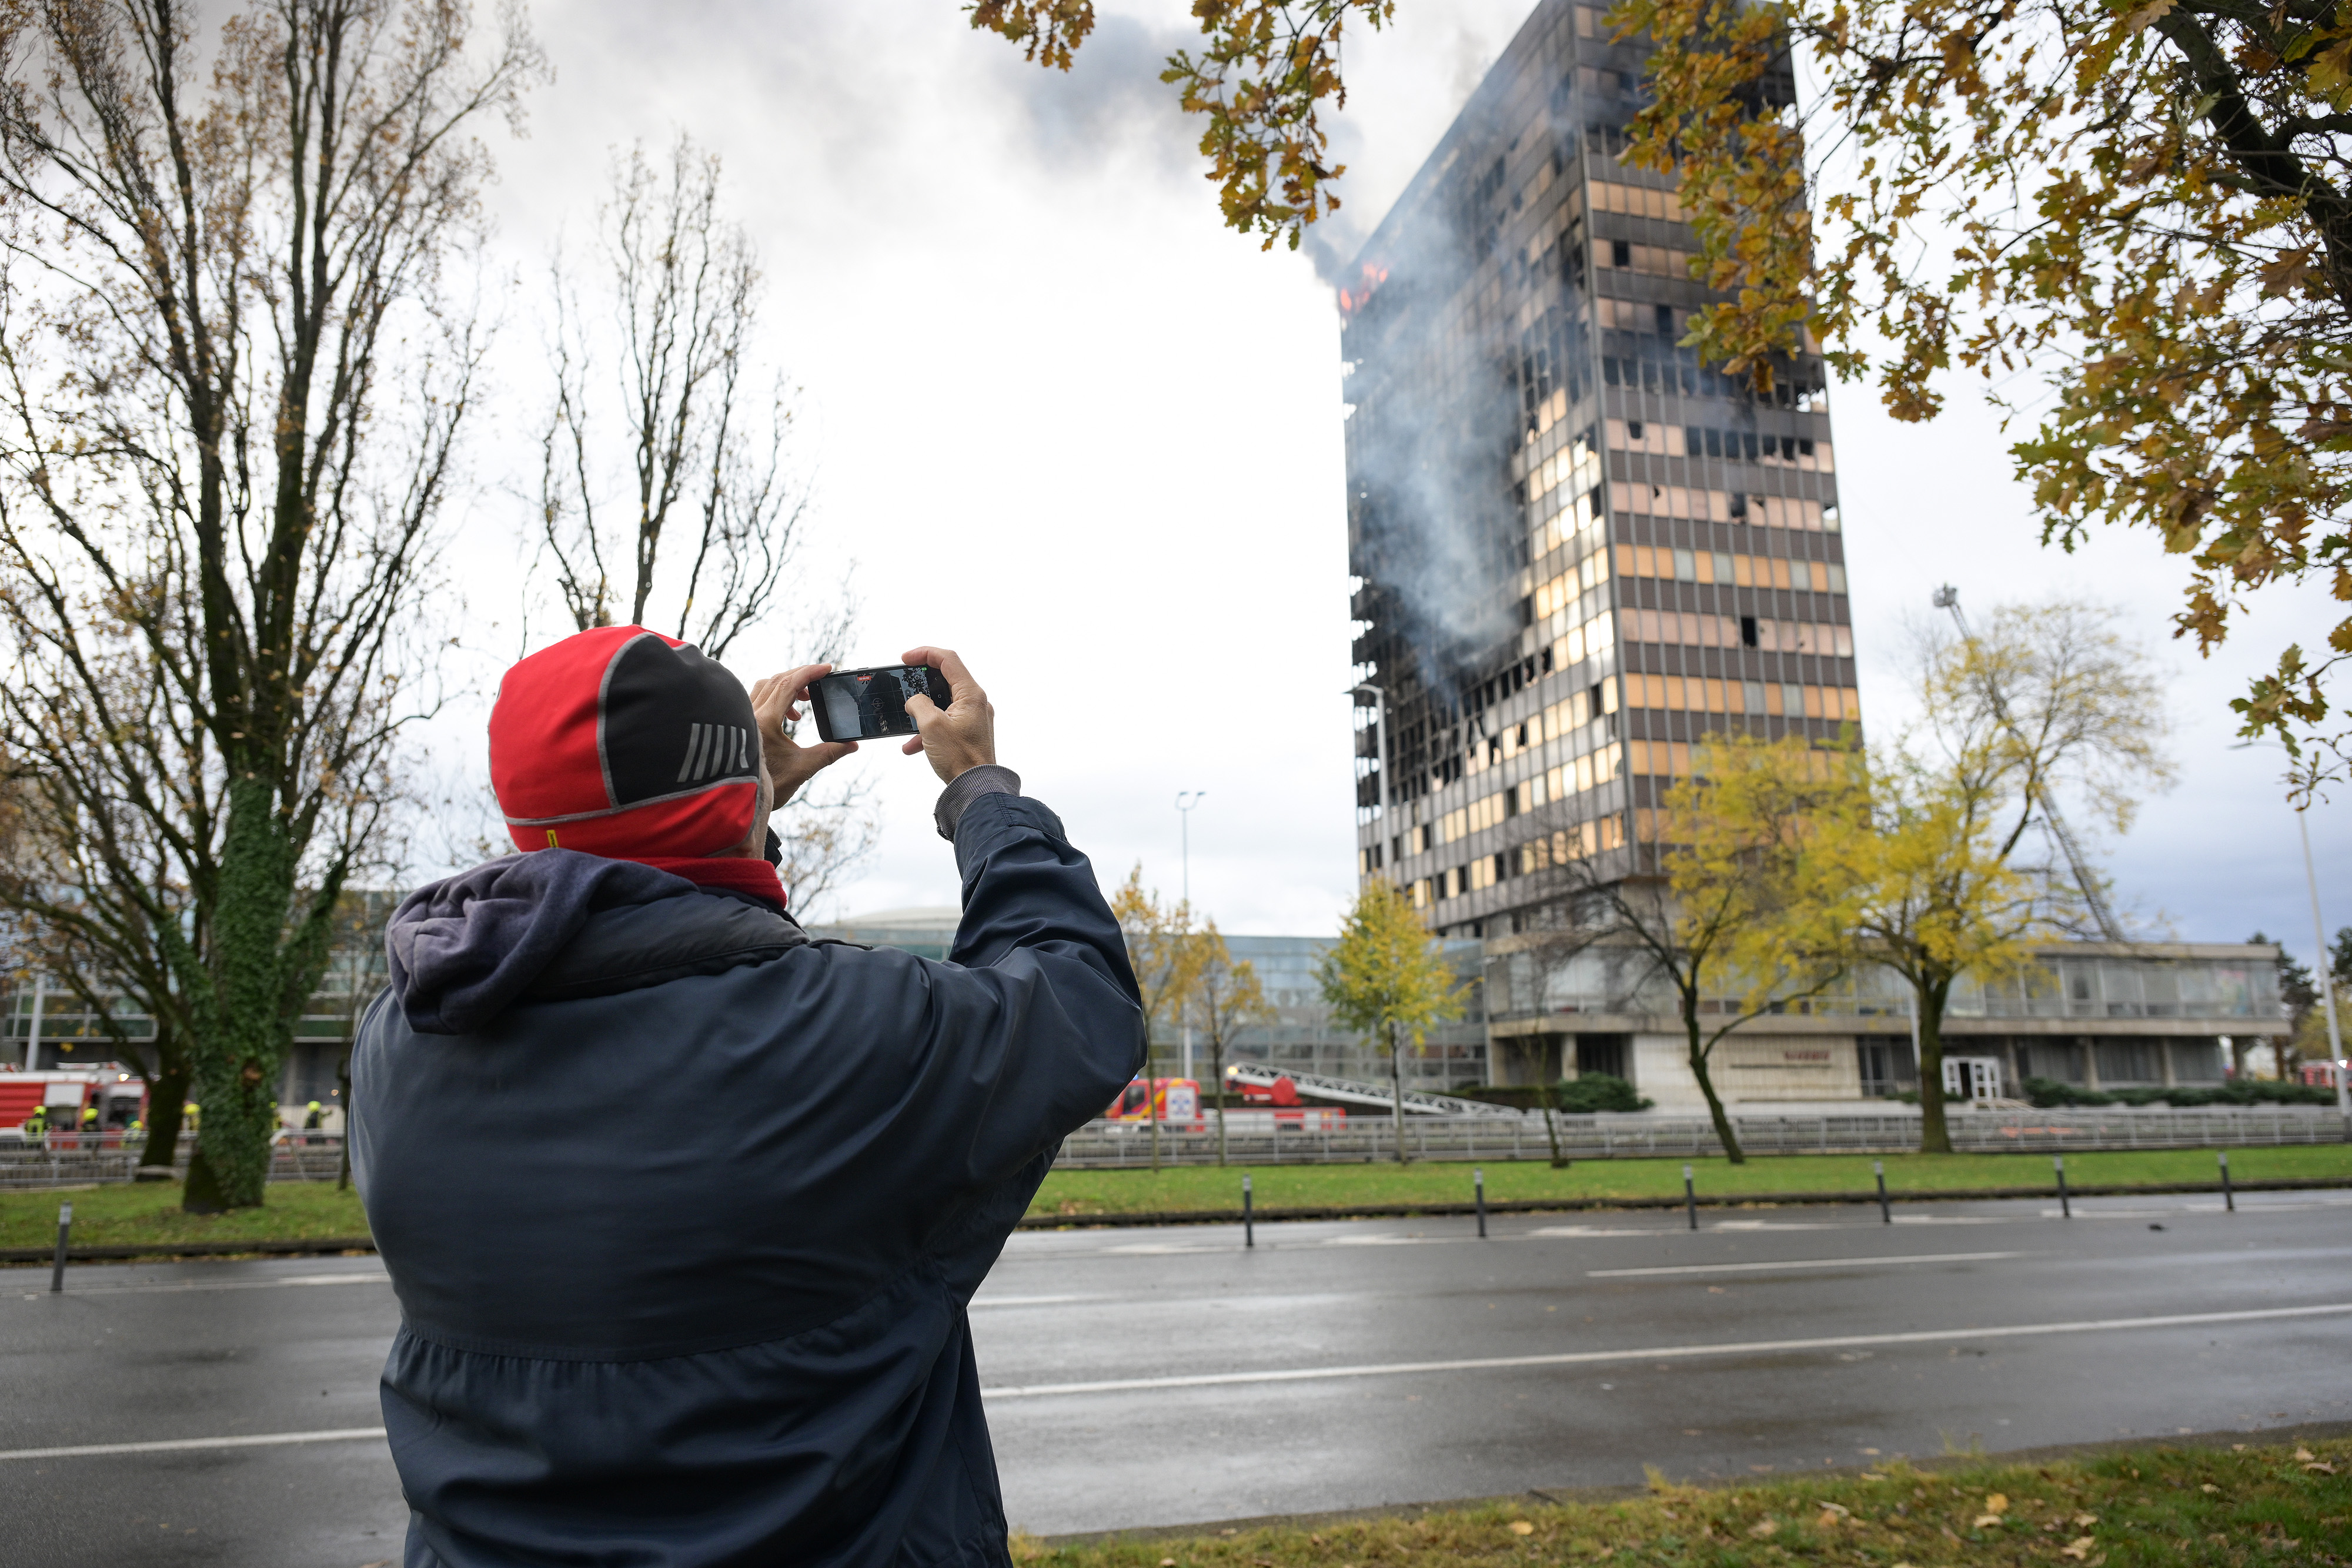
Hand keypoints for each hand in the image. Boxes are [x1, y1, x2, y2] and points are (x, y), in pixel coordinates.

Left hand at [750, 664, 856, 804]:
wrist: (739, 802)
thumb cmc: (768, 786)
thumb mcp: (803, 768)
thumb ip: (829, 753)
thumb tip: (852, 745)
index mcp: (765, 721)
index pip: (789, 684)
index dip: (810, 672)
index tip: (827, 668)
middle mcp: (750, 714)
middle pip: (777, 680)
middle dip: (801, 676)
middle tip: (821, 680)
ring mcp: (744, 717)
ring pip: (766, 687)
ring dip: (788, 686)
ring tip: (805, 700)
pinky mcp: (743, 723)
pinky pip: (759, 698)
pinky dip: (777, 696)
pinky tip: (789, 715)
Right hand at [899, 645, 995, 783]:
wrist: (976, 789)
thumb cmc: (960, 758)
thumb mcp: (931, 726)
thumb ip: (918, 704)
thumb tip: (914, 701)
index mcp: (971, 694)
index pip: (948, 659)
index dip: (924, 653)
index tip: (905, 658)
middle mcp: (976, 703)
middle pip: (945, 680)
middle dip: (921, 684)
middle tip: (904, 685)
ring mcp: (973, 718)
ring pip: (942, 704)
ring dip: (922, 712)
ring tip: (907, 721)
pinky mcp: (968, 733)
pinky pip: (945, 723)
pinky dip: (928, 729)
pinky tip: (912, 746)